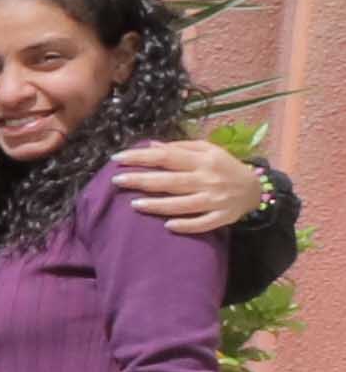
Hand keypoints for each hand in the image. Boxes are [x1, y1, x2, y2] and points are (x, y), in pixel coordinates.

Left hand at [120, 134, 270, 238]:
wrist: (255, 189)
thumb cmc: (224, 166)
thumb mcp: (208, 150)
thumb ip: (180, 148)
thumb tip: (150, 145)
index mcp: (204, 160)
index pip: (167, 157)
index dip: (141, 157)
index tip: (117, 158)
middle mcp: (208, 179)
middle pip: (171, 181)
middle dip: (142, 180)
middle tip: (116, 180)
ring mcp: (215, 200)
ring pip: (183, 204)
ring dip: (158, 205)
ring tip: (134, 204)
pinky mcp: (221, 217)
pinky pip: (202, 223)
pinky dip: (186, 225)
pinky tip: (167, 226)